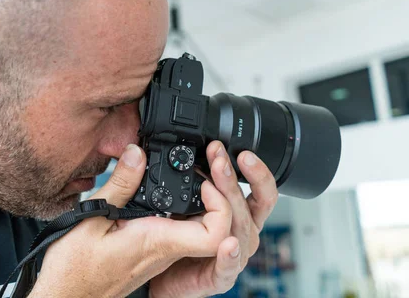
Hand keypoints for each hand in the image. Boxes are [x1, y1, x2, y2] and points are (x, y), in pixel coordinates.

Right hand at [29, 144, 233, 297]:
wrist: (68, 296)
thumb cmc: (76, 268)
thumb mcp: (92, 217)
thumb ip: (120, 185)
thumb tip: (138, 153)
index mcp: (158, 241)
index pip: (216, 235)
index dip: (221, 206)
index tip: (204, 181)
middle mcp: (167, 249)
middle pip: (215, 228)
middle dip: (218, 194)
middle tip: (203, 168)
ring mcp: (162, 252)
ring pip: (200, 228)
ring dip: (204, 201)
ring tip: (191, 174)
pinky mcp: (153, 251)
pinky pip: (182, 230)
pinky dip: (185, 208)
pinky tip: (169, 192)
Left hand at [148, 142, 277, 297]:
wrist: (163, 276)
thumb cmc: (180, 238)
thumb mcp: (185, 200)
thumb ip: (192, 178)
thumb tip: (189, 148)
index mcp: (241, 214)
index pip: (261, 190)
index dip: (256, 170)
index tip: (238, 150)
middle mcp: (243, 233)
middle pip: (250, 204)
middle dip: (232, 178)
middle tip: (217, 157)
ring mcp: (234, 256)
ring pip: (241, 230)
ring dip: (228, 206)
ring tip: (211, 186)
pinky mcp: (219, 277)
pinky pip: (227, 267)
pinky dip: (229, 256)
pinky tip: (226, 244)